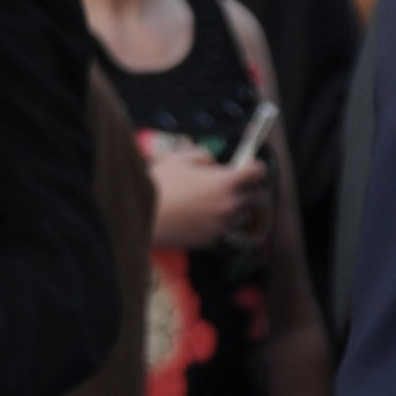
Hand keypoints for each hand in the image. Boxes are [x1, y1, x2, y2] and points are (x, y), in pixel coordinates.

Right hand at [145, 141, 269, 250]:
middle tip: (228, 185)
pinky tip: (196, 217)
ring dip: (229, 207)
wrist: (139, 216)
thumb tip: (213, 163)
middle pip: (253, 195)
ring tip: (207, 203)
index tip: (250, 167)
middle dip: (244, 189)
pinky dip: (214, 222)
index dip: (254, 167)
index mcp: (225, 183)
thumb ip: (202, 156)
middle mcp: (229, 205)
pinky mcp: (210, 239)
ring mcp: (221, 225)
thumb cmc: (158, 184)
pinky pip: (221, 229)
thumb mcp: (178, 159)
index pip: (256, 172)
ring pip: (237, 214)